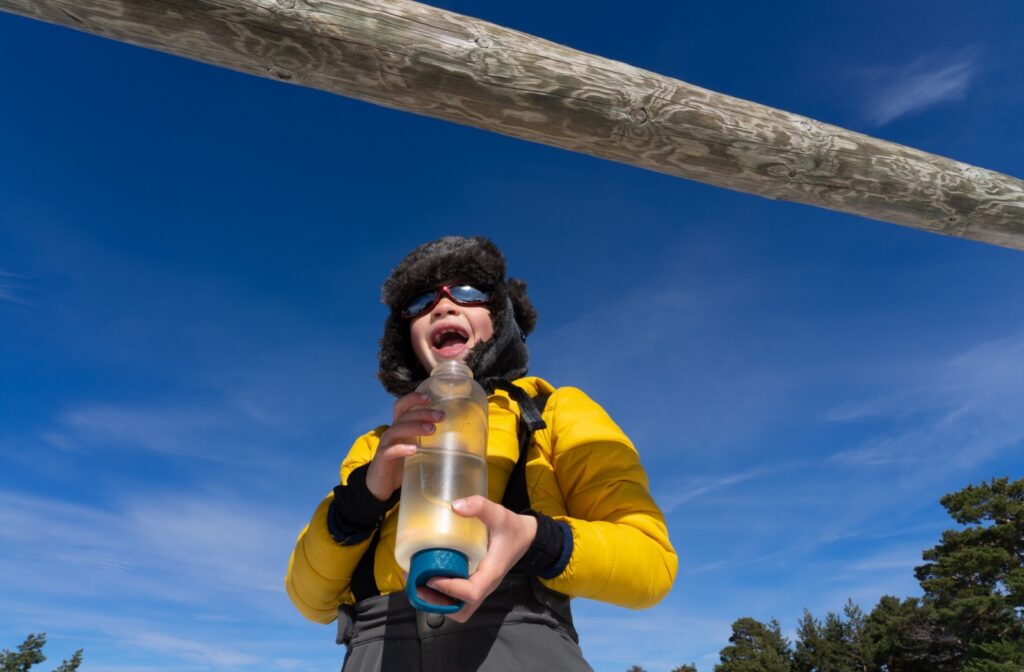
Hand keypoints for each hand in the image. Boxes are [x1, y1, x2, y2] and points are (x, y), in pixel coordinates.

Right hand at [365, 392, 441, 501]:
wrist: (381, 485)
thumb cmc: (402, 465)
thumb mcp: (418, 451)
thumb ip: (433, 444)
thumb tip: (462, 443)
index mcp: (400, 427)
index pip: (402, 406)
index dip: (413, 398)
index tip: (429, 397)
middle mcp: (392, 432)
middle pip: (404, 416)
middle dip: (422, 413)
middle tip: (441, 416)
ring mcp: (385, 445)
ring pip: (397, 430)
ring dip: (414, 427)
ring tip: (431, 429)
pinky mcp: (381, 459)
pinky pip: (389, 451)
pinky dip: (401, 448)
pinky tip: (413, 450)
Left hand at [421, 496, 537, 622]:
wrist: (525, 537)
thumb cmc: (512, 528)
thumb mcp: (499, 513)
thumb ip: (479, 506)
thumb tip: (454, 506)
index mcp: (492, 573)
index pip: (471, 593)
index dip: (449, 589)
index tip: (431, 577)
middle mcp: (486, 586)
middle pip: (462, 610)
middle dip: (438, 603)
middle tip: (418, 585)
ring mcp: (481, 588)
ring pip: (459, 609)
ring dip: (438, 603)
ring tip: (418, 585)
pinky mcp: (476, 585)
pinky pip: (459, 600)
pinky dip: (442, 597)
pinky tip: (429, 580)